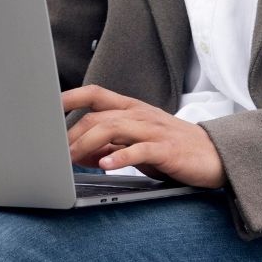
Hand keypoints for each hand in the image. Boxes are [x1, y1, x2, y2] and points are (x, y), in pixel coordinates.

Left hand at [62, 85, 225, 188]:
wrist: (214, 155)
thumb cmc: (173, 148)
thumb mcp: (137, 144)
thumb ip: (109, 145)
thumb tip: (78, 152)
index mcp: (132, 109)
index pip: (96, 95)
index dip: (70, 98)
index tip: (46, 106)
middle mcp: (140, 115)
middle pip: (99, 116)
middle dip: (73, 134)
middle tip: (54, 152)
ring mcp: (154, 130)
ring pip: (114, 128)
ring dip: (88, 143)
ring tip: (71, 158)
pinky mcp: (166, 149)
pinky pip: (140, 150)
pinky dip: (120, 157)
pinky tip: (106, 166)